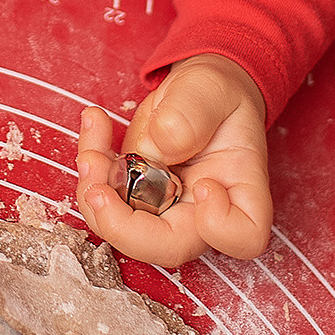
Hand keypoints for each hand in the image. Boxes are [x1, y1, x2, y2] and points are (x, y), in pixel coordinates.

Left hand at [74, 55, 271, 268]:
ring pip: (123, 228)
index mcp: (239, 187)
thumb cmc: (214, 92)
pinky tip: (96, 123)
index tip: (202, 184)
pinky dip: (90, 164)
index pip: (244, 237)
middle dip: (123, 226)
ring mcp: (163, 205)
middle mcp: (200, 208)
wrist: (193, 89)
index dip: (219, 225)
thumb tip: (163, 144)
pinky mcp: (133, 193)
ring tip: (95, 148)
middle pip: (168, 247)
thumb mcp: (211, 87)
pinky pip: (102, 197)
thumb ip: (193, 112)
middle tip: (98, 191)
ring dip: (95, 192)